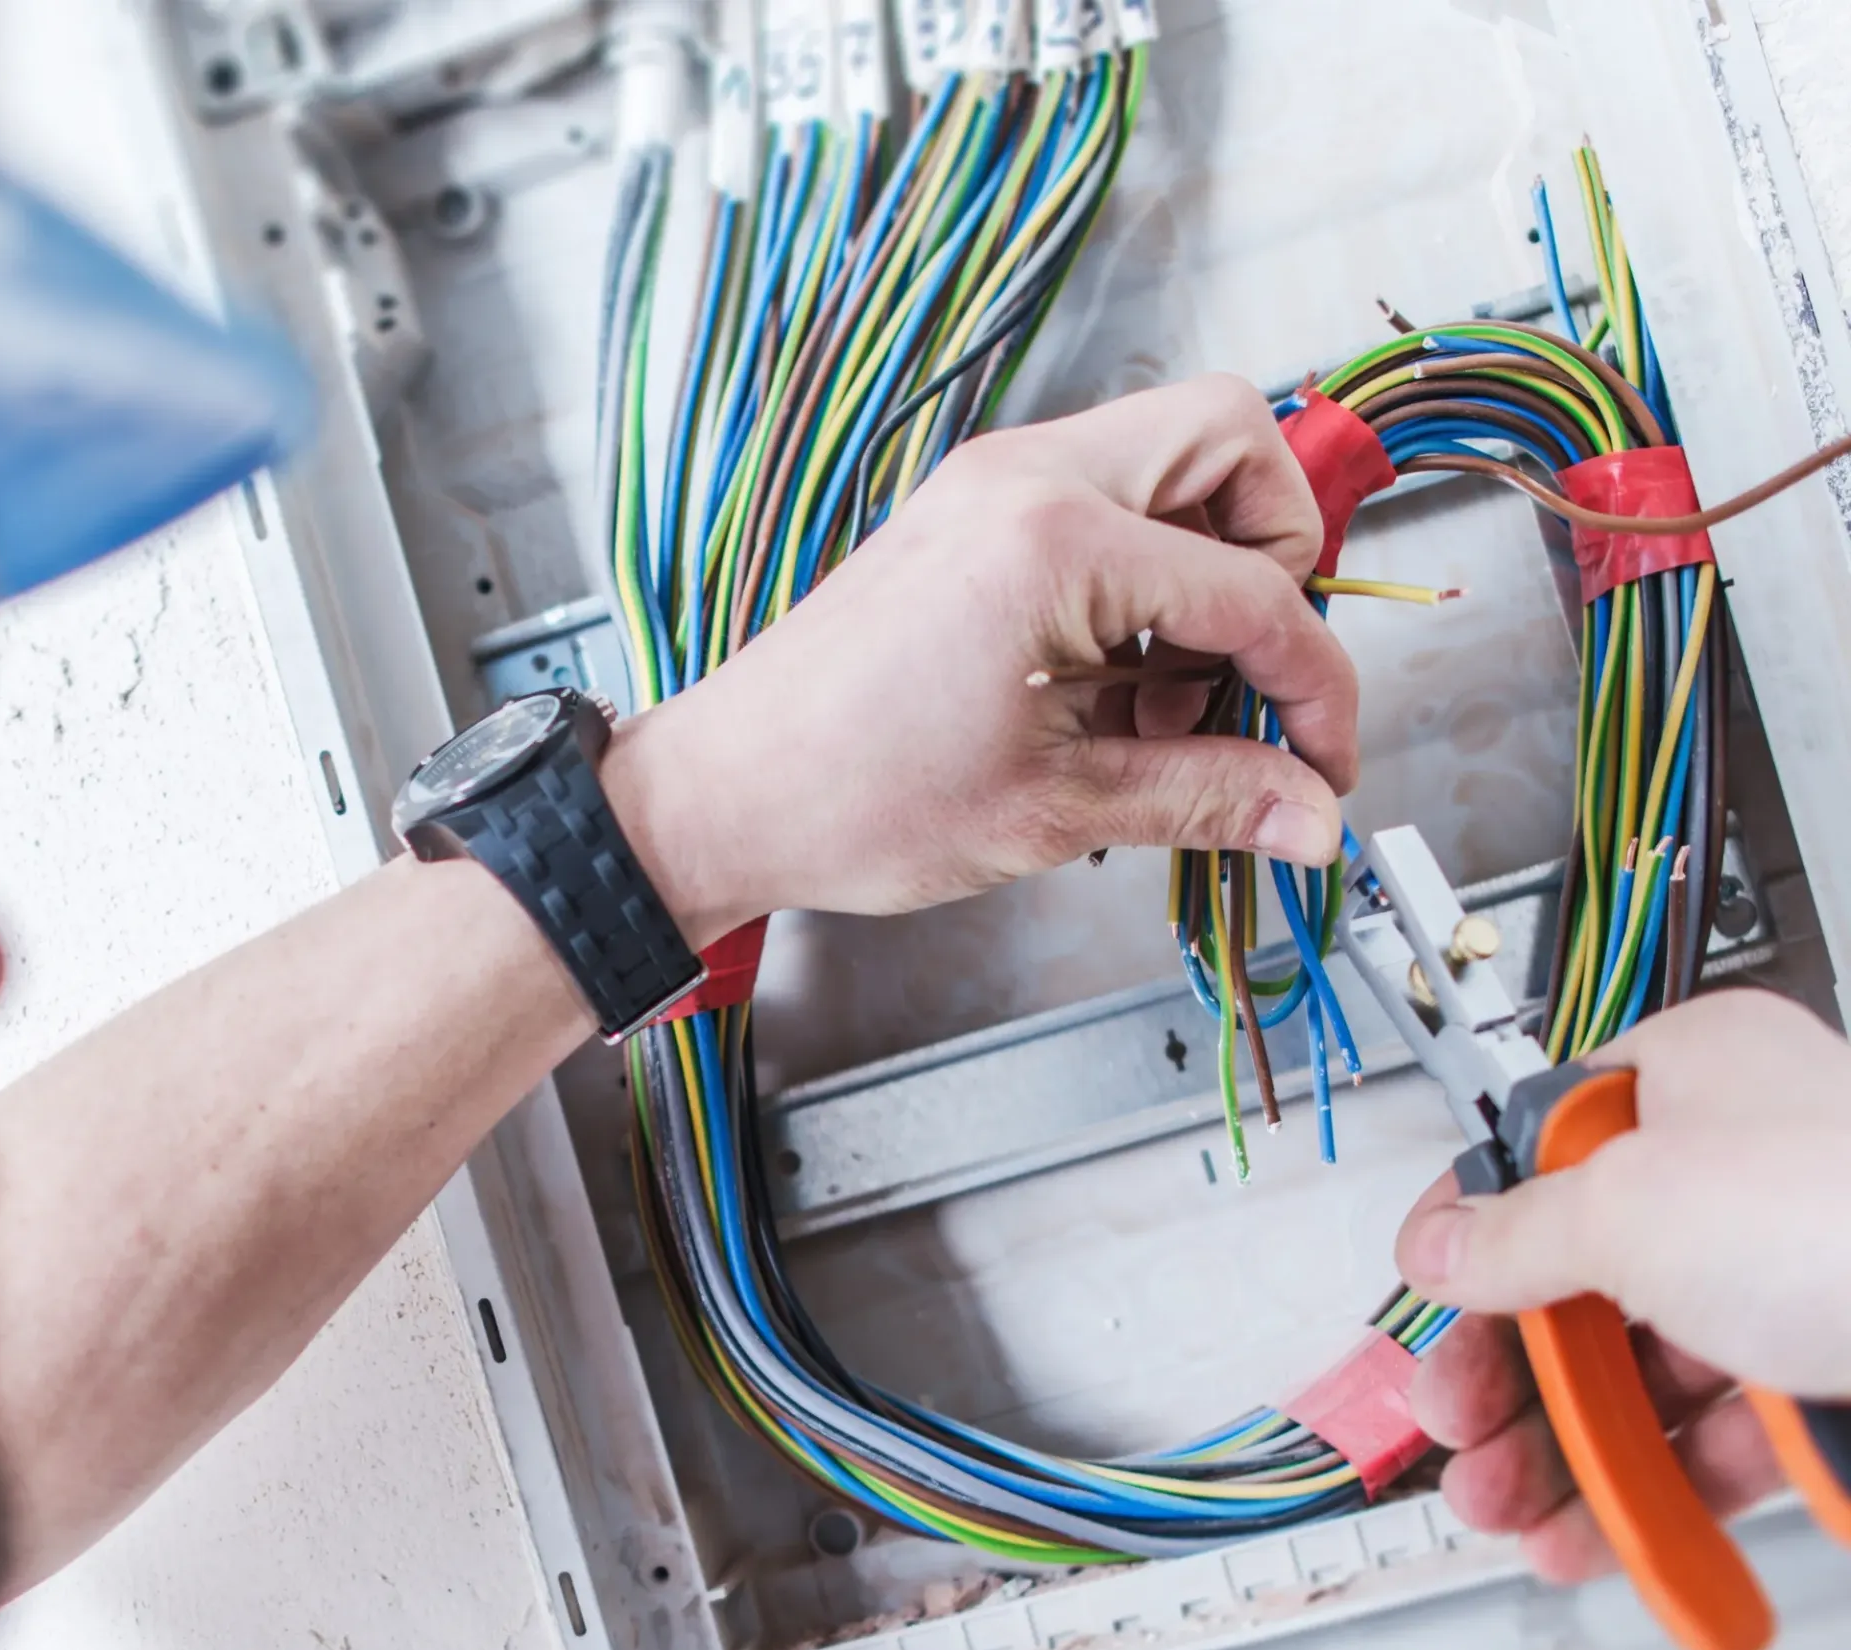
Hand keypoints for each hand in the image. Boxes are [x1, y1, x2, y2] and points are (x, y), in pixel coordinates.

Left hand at [601, 375, 1356, 940]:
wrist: (723, 794)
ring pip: (1172, 461)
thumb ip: (1206, 796)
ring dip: (1207, 572)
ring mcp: (992, 484)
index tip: (1323, 763)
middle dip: (1277, 557)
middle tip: (1249, 676)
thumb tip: (1308, 812)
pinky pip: (1106, 505)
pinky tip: (1111, 691)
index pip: (1256, 591)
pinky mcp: (971, 513)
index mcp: (1055, 540)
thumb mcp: (1055, 810)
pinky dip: (1142, 581)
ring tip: (1164, 708)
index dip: (1314, 687)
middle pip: (1234, 439)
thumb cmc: (849, 799)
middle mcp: (1025, 477)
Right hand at [1395, 987, 1850, 1580]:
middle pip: (1579, 1276)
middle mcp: (1738, 1171)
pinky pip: (1712, 1436)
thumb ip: (1512, 1231)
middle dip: (1504, 1369)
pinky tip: (1597, 1532)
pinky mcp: (1825, 1379)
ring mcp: (1787, 1278)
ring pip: (1641, 1368)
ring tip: (1507, 1505)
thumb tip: (1443, 1245)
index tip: (1424, 1293)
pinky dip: (1649, 1488)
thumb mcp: (1626, 1205)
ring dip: (1560, 1444)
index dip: (1470, 1226)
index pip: (1539, 1148)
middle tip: (1458, 1425)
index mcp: (1691, 1079)